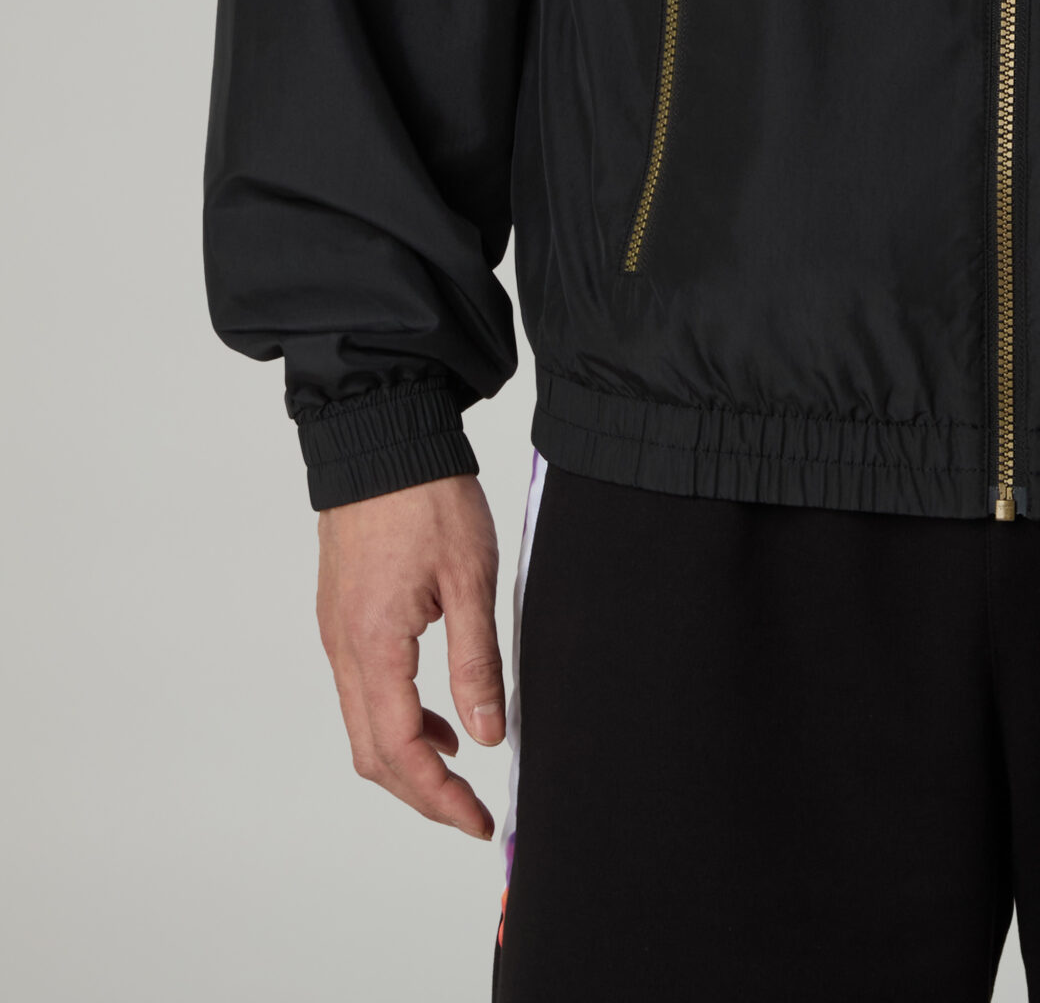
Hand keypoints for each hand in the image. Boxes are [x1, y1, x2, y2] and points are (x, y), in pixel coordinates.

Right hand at [316, 473, 503, 837]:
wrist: (382, 436)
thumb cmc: (428, 497)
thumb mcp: (470, 578)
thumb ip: (476, 662)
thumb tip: (485, 737)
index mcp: (374, 645)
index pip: (400, 751)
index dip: (439, 798)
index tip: (478, 819)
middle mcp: (343, 648)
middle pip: (371, 753)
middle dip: (419, 793)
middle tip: (469, 809)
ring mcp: (336, 632)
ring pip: (362, 724)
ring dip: (406, 758)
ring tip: (459, 769)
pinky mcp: (342, 614)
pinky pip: (362, 689)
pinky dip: (396, 718)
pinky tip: (437, 715)